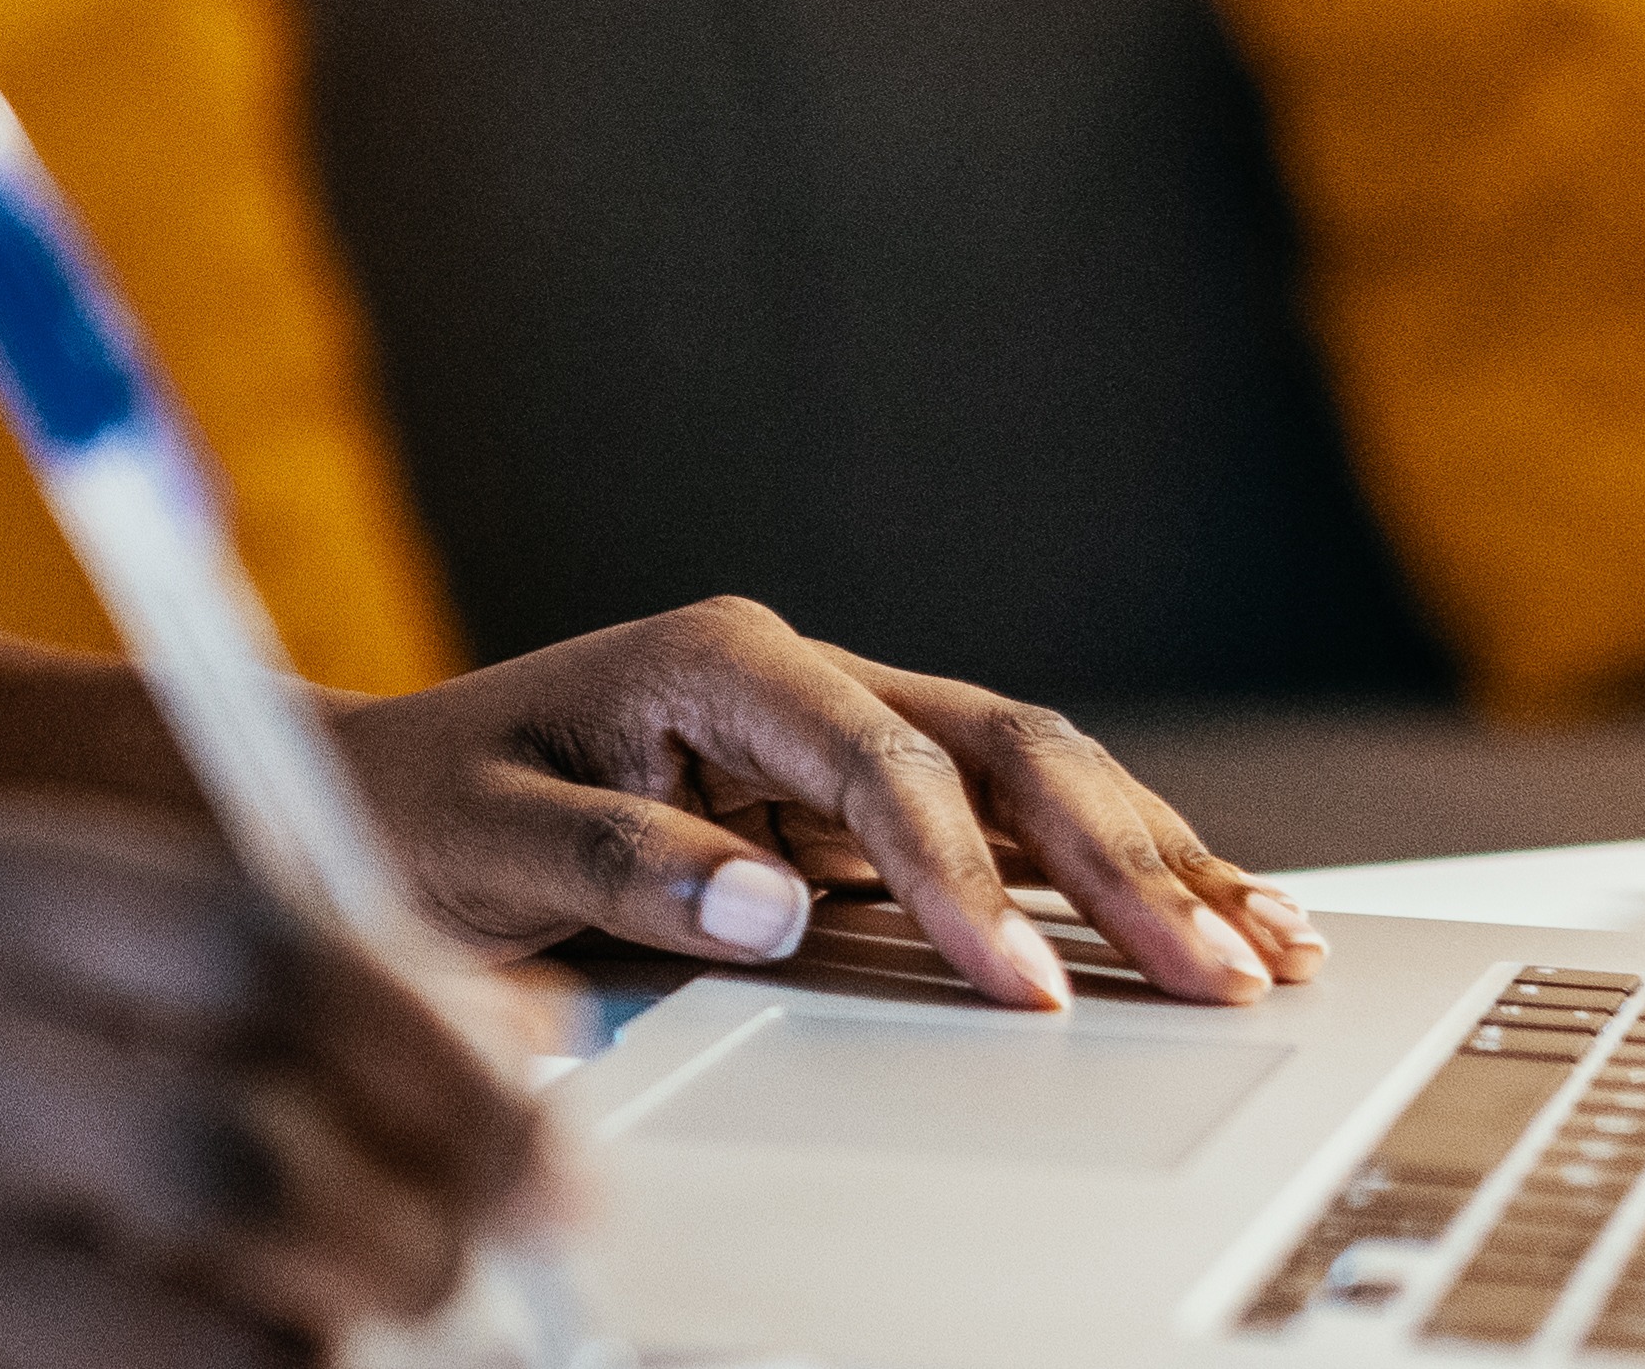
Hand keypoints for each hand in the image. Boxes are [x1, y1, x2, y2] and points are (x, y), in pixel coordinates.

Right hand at [0, 802, 549, 1368]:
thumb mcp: (5, 923)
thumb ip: (237, 956)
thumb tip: (528, 1058)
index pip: (269, 961)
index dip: (444, 1065)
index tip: (546, 1147)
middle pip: (244, 1163)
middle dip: (408, 1235)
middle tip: (463, 1265)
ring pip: (200, 1337)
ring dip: (319, 1346)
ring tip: (338, 1326)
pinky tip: (224, 1367)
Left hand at [338, 598, 1326, 1010]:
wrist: (378, 795)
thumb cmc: (418, 808)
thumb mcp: (488, 840)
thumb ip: (626, 869)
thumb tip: (774, 912)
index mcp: (722, 661)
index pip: (886, 761)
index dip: (962, 876)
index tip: (1018, 983)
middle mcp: (803, 682)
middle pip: (1004, 750)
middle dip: (1122, 861)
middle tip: (1215, 969)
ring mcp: (843, 739)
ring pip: (1037, 782)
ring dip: (1155, 861)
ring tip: (1266, 943)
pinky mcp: (858, 807)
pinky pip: (1009, 832)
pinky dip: (1110, 878)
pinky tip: (1198, 918)